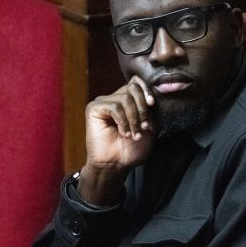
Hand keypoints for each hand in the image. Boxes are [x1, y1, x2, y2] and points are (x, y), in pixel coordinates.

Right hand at [78, 76, 156, 205]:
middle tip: (143, 127)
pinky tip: (123, 133)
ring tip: (133, 134)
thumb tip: (151, 97)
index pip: (137, 82)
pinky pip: (114, 107)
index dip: (146, 90)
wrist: (117, 164)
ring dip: (133, 119)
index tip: (152, 105)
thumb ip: (151, 110)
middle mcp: (115, 98)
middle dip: (142, 108)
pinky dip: (122, 121)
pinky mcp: (94, 109)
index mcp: (128, 100)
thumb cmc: (132, 148)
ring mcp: (104, 102)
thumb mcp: (150, 128)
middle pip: (133, 87)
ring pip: (125, 98)